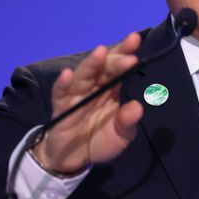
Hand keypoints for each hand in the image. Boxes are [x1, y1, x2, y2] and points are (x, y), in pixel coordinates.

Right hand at [33, 32, 143, 173]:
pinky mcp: (61, 106)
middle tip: (129, 52)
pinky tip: (67, 75)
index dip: (126, 53)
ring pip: (84, 75)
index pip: (119, 67)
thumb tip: (137, 107)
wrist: (73, 158)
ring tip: (100, 53)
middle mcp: (94, 87)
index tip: (136, 40)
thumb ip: (127, 123)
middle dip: (115, 58)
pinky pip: (61, 93)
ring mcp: (77, 95)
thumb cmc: (100, 140)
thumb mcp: (120, 136)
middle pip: (104, 67)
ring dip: (92, 64)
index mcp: (111, 89)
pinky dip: (63, 84)